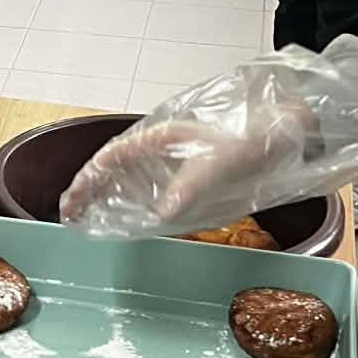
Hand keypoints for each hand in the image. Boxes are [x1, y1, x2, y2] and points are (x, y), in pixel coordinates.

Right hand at [58, 112, 302, 233]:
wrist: (287, 135)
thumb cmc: (253, 140)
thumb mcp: (221, 163)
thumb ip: (191, 186)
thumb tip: (163, 213)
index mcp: (160, 138)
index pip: (111, 157)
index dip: (87, 179)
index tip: (71, 202)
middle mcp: (161, 149)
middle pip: (112, 169)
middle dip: (88, 190)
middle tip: (70, 217)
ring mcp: (173, 164)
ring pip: (128, 180)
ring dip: (105, 198)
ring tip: (87, 219)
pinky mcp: (188, 179)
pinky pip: (150, 192)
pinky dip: (132, 205)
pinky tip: (129, 222)